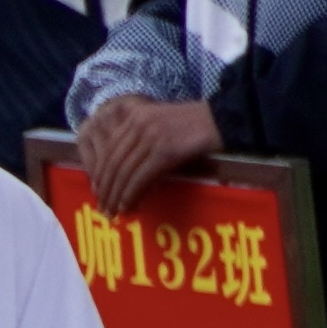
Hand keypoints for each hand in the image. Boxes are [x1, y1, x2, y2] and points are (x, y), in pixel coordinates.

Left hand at [80, 95, 219, 215]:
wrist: (228, 118)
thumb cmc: (199, 126)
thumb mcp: (164, 127)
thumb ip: (142, 143)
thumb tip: (125, 175)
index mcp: (136, 115)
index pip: (109, 149)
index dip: (101, 173)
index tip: (98, 191)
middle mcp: (140, 124)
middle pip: (113, 162)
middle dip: (106, 189)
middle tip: (103, 207)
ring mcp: (152, 136)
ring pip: (124, 172)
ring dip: (117, 196)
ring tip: (114, 212)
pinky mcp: (165, 150)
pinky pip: (140, 177)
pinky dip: (131, 195)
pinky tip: (129, 206)